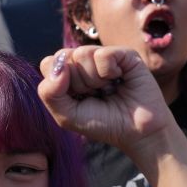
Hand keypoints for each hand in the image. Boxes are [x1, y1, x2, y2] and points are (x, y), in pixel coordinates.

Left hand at [36, 46, 171, 153]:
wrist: (138, 132)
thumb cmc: (103, 124)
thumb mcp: (66, 116)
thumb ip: (49, 92)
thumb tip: (58, 65)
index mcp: (68, 74)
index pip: (48, 63)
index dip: (59, 82)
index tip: (77, 98)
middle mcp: (85, 62)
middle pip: (64, 57)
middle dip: (78, 83)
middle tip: (96, 95)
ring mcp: (104, 56)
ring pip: (82, 53)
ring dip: (95, 79)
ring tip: (109, 89)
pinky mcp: (123, 54)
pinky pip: (103, 54)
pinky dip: (109, 72)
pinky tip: (119, 80)